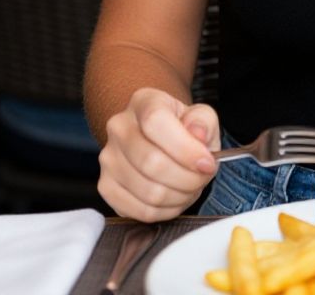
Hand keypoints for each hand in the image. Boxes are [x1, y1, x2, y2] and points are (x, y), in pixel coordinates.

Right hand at [98, 87, 219, 220]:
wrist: (160, 139)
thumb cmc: (182, 128)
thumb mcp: (200, 116)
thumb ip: (203, 121)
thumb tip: (197, 134)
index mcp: (143, 102)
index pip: (156, 122)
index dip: (185, 149)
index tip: (207, 162)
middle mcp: (119, 127)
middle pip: (151, 162)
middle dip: (187, 178)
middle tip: (202, 177)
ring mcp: (109, 159)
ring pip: (148, 192)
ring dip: (179, 196)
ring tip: (190, 186)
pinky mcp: (106, 188)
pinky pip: (140, 211)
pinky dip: (165, 211)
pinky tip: (175, 197)